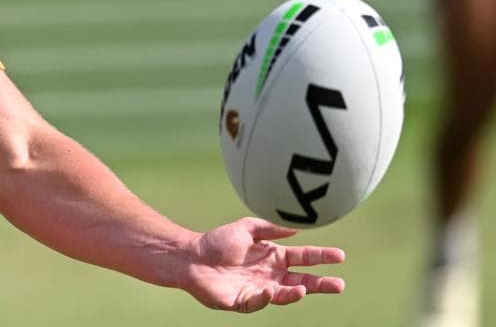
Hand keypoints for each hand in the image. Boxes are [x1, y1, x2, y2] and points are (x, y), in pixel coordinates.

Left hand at [182, 218, 344, 312]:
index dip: (321, 257)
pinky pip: (258, 302)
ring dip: (295, 293)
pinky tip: (270, 291)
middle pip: (301, 280)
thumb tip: (298, 228)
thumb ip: (271, 228)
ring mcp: (259, 290)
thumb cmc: (218, 241)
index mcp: (274, 257)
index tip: (340, 255)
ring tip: (304, 289)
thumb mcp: (247, 228)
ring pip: (283, 295)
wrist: (191, 256)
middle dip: (320, 283)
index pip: (303, 258)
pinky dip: (265, 298)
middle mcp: (271, 275)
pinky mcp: (243, 302)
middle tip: (339, 284)